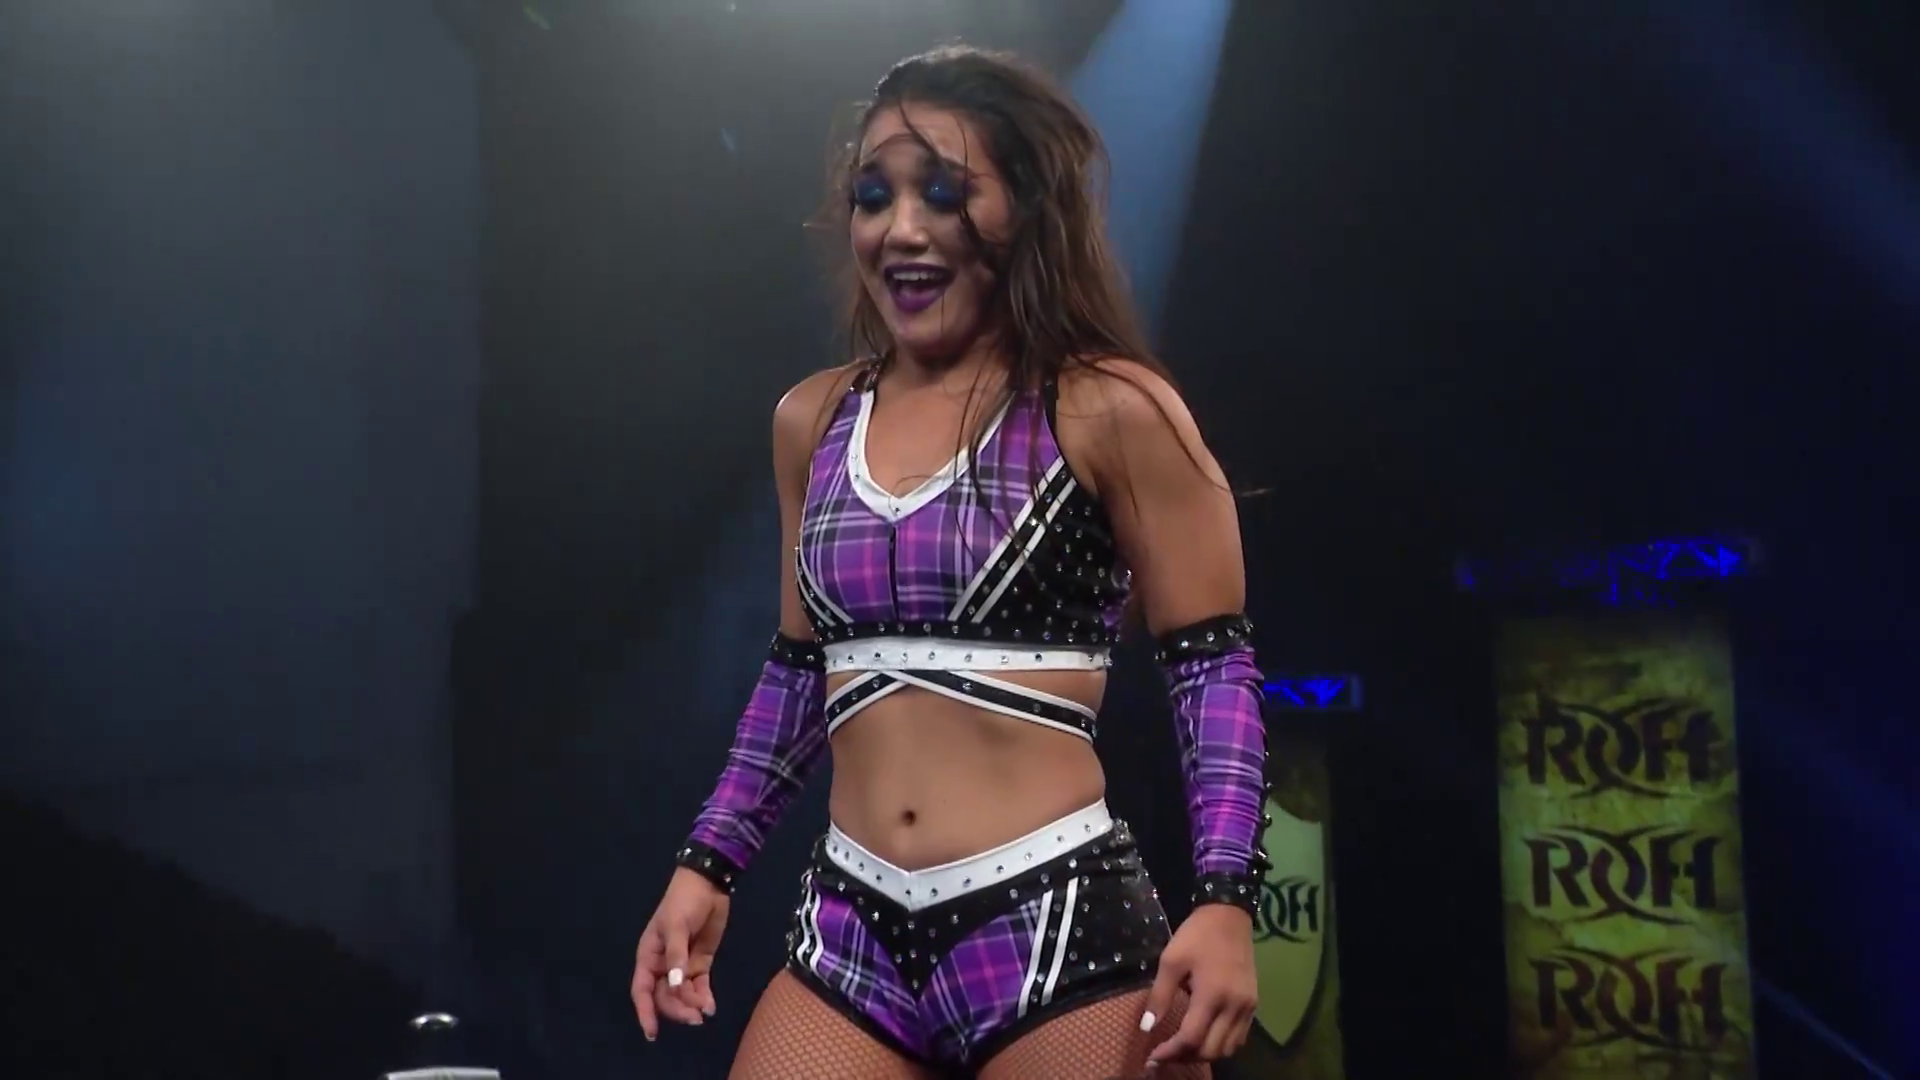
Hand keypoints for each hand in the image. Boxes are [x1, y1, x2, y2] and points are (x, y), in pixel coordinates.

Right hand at [631, 868, 730, 1040]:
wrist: (708, 885)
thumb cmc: (684, 902)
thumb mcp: (676, 926)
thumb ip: (676, 956)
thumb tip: (674, 985)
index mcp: (649, 956)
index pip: (642, 990)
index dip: (645, 1011)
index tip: (652, 1032)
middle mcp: (663, 965)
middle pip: (664, 996)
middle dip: (677, 1009)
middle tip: (694, 1018)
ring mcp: (682, 965)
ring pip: (682, 994)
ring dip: (691, 1005)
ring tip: (705, 1011)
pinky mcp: (700, 963)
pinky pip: (699, 986)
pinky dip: (703, 997)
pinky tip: (710, 1006)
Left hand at [1142, 904, 1257, 1066]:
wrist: (1229, 916)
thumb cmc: (1196, 936)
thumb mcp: (1171, 960)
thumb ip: (1160, 996)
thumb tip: (1147, 1028)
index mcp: (1212, 994)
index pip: (1191, 1038)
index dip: (1170, 1052)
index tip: (1151, 1057)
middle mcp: (1234, 1006)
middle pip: (1211, 1049)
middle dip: (1185, 1057)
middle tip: (1163, 1055)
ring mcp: (1247, 1007)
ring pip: (1228, 1049)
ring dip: (1204, 1054)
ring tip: (1182, 1050)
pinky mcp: (1253, 1004)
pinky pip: (1239, 1038)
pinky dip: (1221, 1045)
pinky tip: (1204, 1038)